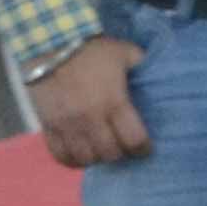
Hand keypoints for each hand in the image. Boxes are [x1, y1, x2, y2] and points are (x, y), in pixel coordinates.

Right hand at [30, 35, 150, 169]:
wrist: (50, 45)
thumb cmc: (92, 49)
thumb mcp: (126, 53)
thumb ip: (142, 67)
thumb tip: (158, 74)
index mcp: (114, 103)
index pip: (134, 140)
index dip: (143, 149)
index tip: (146, 148)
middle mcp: (90, 119)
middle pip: (110, 154)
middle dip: (121, 153)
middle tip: (124, 148)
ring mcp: (67, 125)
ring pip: (86, 159)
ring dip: (98, 158)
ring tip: (103, 151)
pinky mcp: (48, 126)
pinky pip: (60, 155)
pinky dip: (72, 161)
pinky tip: (81, 155)